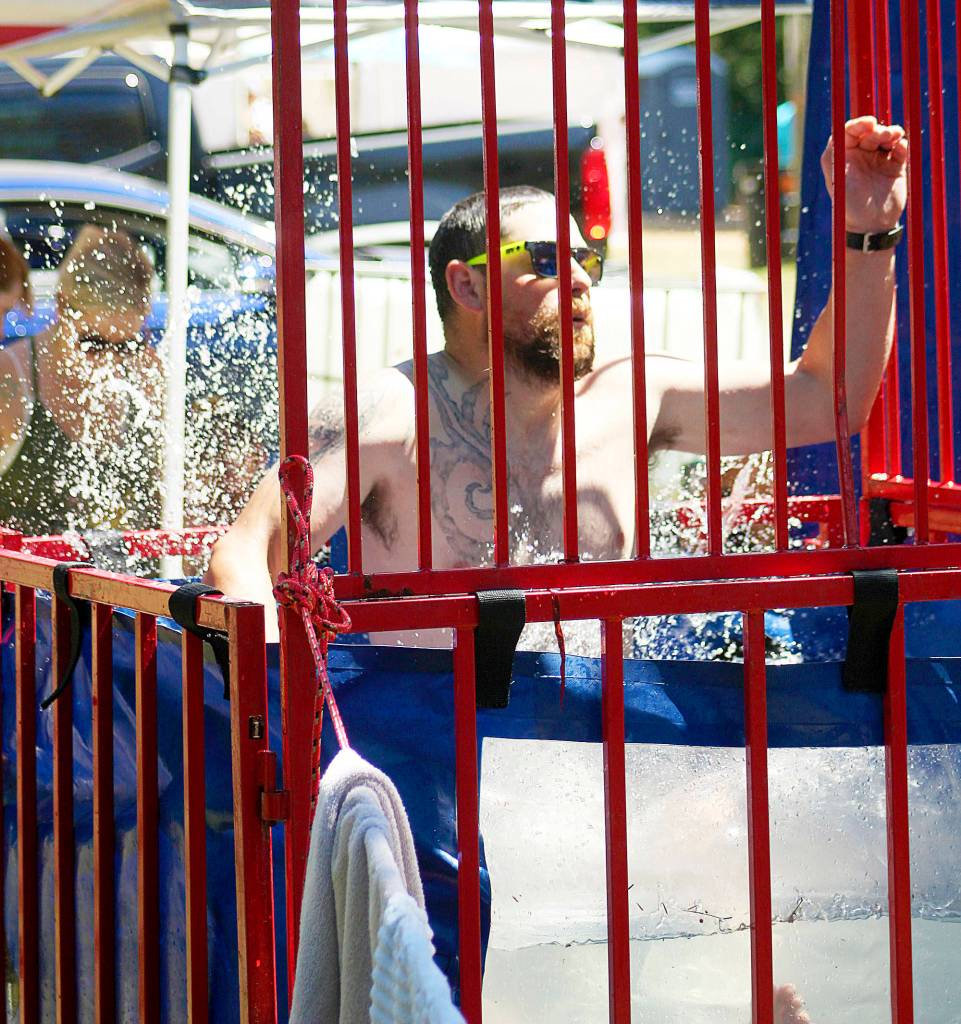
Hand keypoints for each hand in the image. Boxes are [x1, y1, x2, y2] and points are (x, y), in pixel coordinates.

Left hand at [820, 115, 907, 233]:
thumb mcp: (836, 179)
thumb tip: (841, 130)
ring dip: (891, 133)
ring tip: (894, 138)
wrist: (870, 225)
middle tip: (883, 135)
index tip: (869, 124)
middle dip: (877, 130)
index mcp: (843, 157)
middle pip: (869, 132)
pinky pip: (900, 149)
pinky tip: (900, 148)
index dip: (858, 124)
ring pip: (886, 136)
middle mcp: (860, 155)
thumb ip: (835, 155)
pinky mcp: (895, 166)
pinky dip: (901, 145)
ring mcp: (878, 159)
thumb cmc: (848, 204)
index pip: (849, 132)